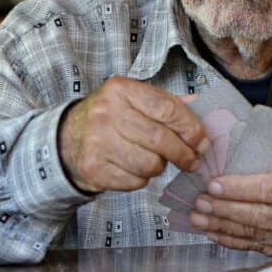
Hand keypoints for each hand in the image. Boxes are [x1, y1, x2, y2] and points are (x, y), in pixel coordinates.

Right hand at [58, 77, 207, 193]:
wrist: (67, 138)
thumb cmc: (112, 117)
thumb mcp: (136, 100)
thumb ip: (169, 104)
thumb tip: (204, 109)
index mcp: (122, 90)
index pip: (168, 109)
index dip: (191, 128)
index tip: (202, 141)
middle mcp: (108, 113)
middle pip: (161, 140)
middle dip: (184, 154)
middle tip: (193, 161)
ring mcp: (98, 141)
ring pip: (150, 164)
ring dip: (160, 166)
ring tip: (154, 159)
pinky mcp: (94, 168)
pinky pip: (135, 181)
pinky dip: (142, 179)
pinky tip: (134, 168)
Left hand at [188, 156, 271, 257]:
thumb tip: (239, 164)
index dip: (240, 188)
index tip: (215, 184)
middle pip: (261, 216)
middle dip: (225, 209)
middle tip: (199, 202)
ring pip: (257, 235)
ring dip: (224, 227)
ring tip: (199, 218)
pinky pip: (261, 248)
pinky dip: (236, 240)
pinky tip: (217, 233)